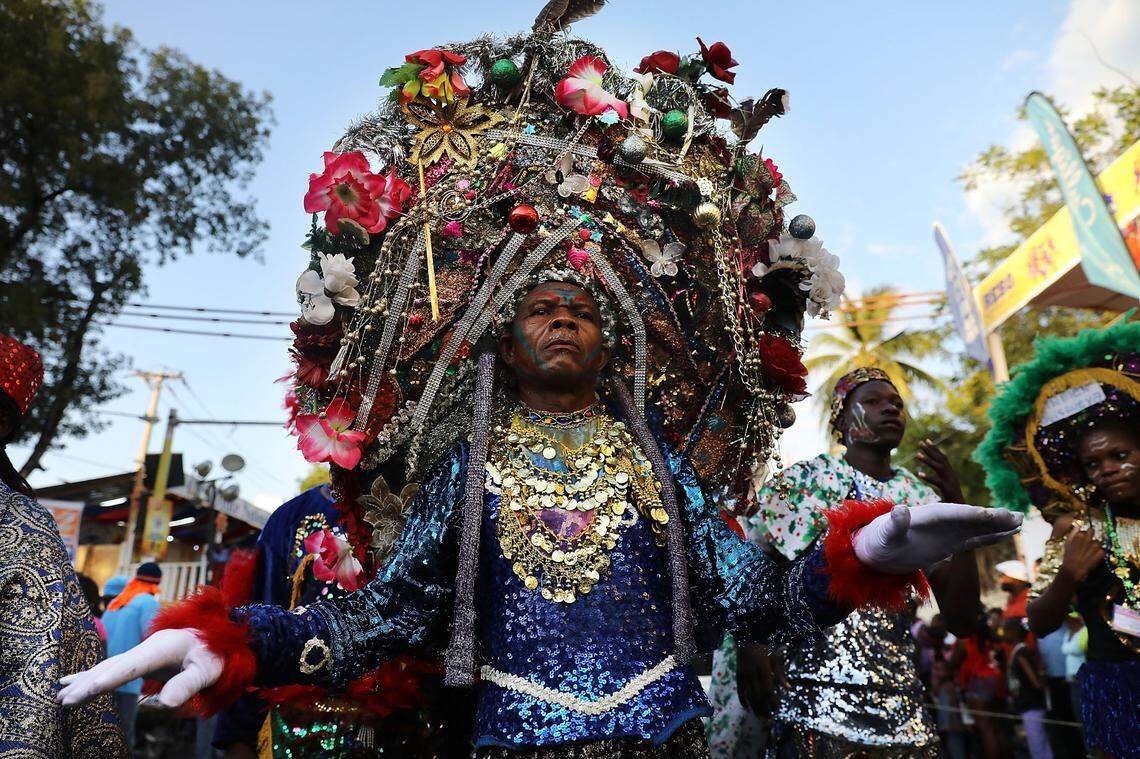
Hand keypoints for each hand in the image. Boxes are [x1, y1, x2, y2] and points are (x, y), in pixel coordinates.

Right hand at [57, 628, 221, 708]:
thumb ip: (187, 685)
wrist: (214, 638)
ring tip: (60, 696)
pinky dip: (90, 675)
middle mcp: (146, 646)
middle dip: (88, 683)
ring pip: (107, 666)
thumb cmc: (213, 654)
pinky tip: (69, 681)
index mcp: (162, 646)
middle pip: (113, 665)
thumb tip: (165, 704)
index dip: (111, 677)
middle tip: (65, 701)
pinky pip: (110, 667)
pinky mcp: (138, 658)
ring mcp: (141, 651)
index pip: (133, 665)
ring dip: (84, 681)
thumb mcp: (208, 670)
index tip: (90, 688)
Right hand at [735, 643, 781, 717]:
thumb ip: (781, 673)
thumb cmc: (763, 651)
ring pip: (749, 696)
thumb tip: (789, 689)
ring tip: (762, 718)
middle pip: (758, 695)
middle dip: (764, 709)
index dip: (772, 701)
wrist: (743, 642)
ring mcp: (744, 676)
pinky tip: (748, 709)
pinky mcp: (738, 677)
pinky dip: (743, 701)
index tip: (777, 710)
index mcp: (763, 668)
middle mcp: (752, 673)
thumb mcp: (775, 657)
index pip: (768, 689)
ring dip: (755, 708)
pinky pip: (740, 692)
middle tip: (770, 720)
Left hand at [854, 503, 1021, 574]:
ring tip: (1019, 523)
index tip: (987, 515)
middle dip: (991, 517)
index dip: (969, 514)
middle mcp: (939, 521)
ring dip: (996, 525)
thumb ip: (894, 524)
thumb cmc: (877, 542)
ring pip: (976, 526)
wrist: (875, 549)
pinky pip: (973, 538)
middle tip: (1016, 516)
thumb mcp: (884, 534)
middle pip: (969, 516)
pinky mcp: (948, 543)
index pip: (951, 512)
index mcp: (926, 516)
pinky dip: (989, 536)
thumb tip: (901, 510)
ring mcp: (945, 532)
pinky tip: (1004, 535)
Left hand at [915, 440, 964, 502]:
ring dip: (928, 460)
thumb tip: (934, 476)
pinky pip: (937, 482)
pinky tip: (919, 474)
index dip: (935, 449)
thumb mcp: (947, 488)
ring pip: (939, 468)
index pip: (943, 458)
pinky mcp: (948, 490)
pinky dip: (928, 477)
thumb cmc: (954, 502)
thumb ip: (941, 481)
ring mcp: (950, 482)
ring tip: (916, 455)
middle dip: (931, 450)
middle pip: (941, 460)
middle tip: (920, 442)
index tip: (926, 440)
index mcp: (951, 474)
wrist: (963, 511)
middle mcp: (951, 476)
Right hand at [1060, 525, 1103, 582]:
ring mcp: (1095, 546)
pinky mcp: (1100, 553)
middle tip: (1088, 543)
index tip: (1083, 540)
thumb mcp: (1067, 543)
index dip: (1085, 535)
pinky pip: (1102, 550)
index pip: (1086, 530)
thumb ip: (1073, 533)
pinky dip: (1099, 553)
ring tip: (1089, 553)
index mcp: (1079, 535)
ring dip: (1095, 546)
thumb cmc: (1068, 556)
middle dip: (1091, 536)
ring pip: (1098, 542)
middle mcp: (1088, 539)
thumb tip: (1078, 525)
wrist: (1073, 570)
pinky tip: (1093, 557)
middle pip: (1093, 532)